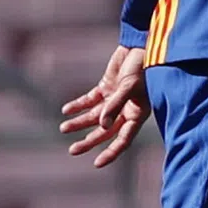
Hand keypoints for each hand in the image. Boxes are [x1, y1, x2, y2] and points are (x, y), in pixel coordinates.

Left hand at [59, 45, 149, 167]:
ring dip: (80, 123)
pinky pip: (90, 100)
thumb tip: (102, 126)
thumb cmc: (143, 66)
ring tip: (63, 128)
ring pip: (95, 116)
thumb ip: (114, 105)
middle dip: (89, 140)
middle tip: (72, 150)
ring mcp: (115, 98)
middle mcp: (126, 109)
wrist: (141, 44)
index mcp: (138, 113)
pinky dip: (78, 105)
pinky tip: (67, 110)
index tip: (96, 163)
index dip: (111, 152)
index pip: (124, 138)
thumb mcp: (130, 87)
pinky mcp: (107, 87)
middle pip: (105, 131)